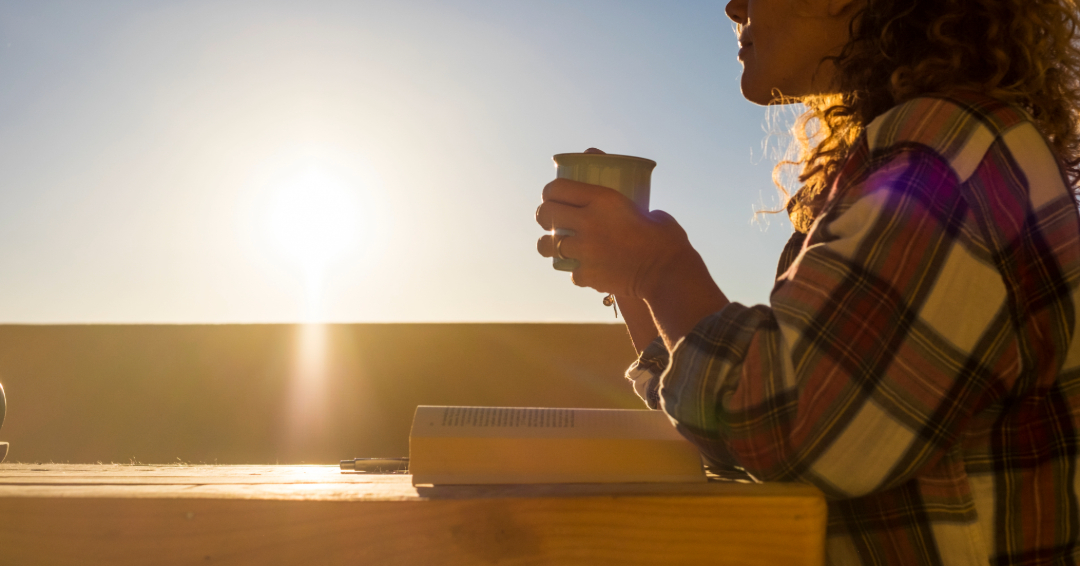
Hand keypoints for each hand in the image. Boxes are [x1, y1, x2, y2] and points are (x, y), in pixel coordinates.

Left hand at [535, 148, 728, 348]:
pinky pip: (570, 271)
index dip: (551, 192)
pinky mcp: (586, 274)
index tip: (553, 197)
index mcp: (603, 199)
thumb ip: (628, 206)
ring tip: (558, 246)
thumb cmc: (665, 240)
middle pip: (545, 213)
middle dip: (545, 216)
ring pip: (546, 245)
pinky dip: (578, 270)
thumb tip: (624, 204)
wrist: (668, 274)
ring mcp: (583, 250)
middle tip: (552, 220)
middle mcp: (587, 222)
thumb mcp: (647, 210)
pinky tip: (590, 269)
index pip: (557, 188)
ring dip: (550, 245)